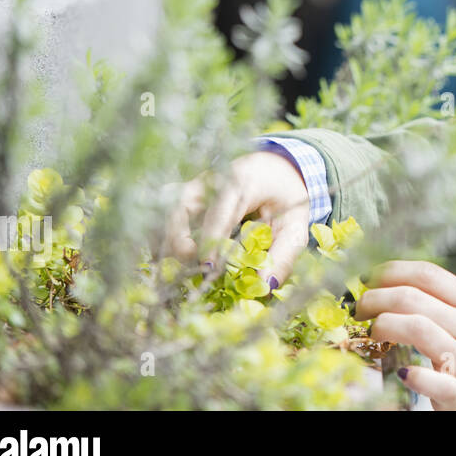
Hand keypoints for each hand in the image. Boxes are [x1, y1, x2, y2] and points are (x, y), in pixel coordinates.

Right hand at [161, 151, 310, 287]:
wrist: (275, 168)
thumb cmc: (285, 198)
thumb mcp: (295, 223)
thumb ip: (284, 253)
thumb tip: (264, 287)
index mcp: (243, 181)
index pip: (220, 210)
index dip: (210, 239)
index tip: (207, 267)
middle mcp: (211, 180)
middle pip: (179, 207)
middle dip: (178, 240)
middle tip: (193, 268)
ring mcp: (192, 187)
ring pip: (163, 212)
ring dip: (164, 243)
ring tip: (180, 270)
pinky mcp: (182, 196)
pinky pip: (159, 216)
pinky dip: (160, 240)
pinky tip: (172, 262)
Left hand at [356, 260, 455, 409]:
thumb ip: (441, 301)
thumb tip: (391, 283)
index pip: (429, 275)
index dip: (392, 271)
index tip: (369, 277)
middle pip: (415, 299)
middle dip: (377, 298)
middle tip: (361, 307)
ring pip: (419, 329)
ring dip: (385, 325)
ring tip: (372, 331)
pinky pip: (434, 381)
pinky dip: (413, 376)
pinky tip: (400, 372)